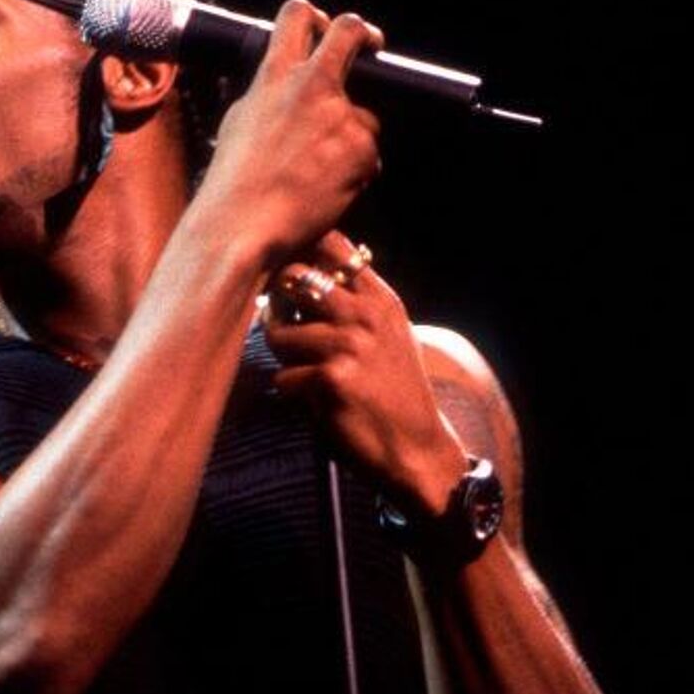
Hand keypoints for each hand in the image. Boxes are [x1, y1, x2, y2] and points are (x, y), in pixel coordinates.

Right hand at [193, 0, 384, 263]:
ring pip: (363, 115)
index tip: (331, 28)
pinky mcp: (363, 149)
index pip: (298, 15)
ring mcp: (341, 115)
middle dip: (364, 35)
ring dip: (351, 137)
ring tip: (316, 174)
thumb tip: (287, 90)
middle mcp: (311, 86)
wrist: (242, 228)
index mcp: (273, 76)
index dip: (320, 16)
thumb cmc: (233, 185)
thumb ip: (270, 97)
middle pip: (351, 31)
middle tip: (371, 48)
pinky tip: (325, 191)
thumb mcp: (241, 123)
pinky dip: (355, 172)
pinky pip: (369, 155)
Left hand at [261, 230, 462, 509]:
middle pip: (294, 279)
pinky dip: (291, 393)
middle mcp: (365, 315)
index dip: (300, 255)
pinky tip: (315, 402)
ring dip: (282, 358)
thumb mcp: (390, 336)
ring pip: (279, 334)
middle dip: (278, 304)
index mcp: (380, 300)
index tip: (292, 281)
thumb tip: (300, 275)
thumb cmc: (394, 392)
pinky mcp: (331, 380)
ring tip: (304, 374)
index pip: (331, 246)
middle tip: (285, 330)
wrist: (416, 448)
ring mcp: (348, 346)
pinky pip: (282, 377)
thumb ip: (358, 303)